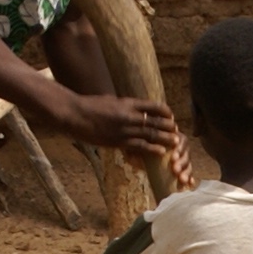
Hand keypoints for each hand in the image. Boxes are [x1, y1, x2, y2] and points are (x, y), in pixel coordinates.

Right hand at [63, 92, 185, 162]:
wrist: (75, 114)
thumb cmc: (89, 106)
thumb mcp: (110, 101)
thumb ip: (122, 105)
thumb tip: (130, 107)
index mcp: (127, 103)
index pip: (153, 105)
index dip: (164, 111)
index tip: (171, 115)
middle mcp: (129, 115)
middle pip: (155, 120)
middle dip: (168, 126)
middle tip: (177, 130)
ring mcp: (124, 129)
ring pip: (150, 134)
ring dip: (164, 138)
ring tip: (176, 142)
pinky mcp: (118, 141)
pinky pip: (139, 146)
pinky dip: (152, 149)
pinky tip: (161, 152)